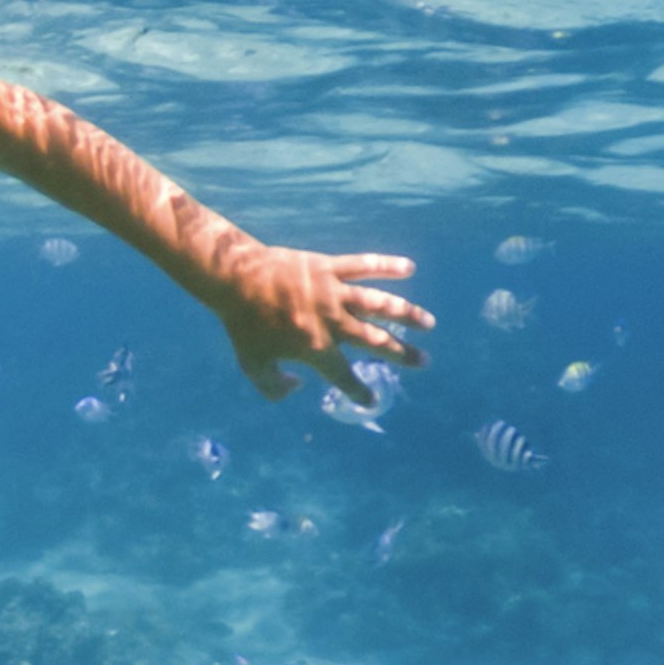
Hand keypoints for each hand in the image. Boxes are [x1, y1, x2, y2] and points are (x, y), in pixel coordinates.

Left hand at [209, 246, 430, 406]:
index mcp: (315, 348)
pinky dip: (387, 265)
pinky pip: (363, 265)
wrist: (235, 279)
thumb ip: (274, 387)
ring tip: (428, 322)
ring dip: (407, 313)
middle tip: (424, 362)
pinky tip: (409, 267)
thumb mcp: (252, 365)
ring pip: (379, 304)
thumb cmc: (243, 325)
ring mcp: (333, 293)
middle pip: (376, 341)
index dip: (358, 391)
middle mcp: (332, 322)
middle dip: (402, 353)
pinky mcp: (329, 268)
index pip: (344, 376)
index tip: (371, 399)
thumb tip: (298, 388)